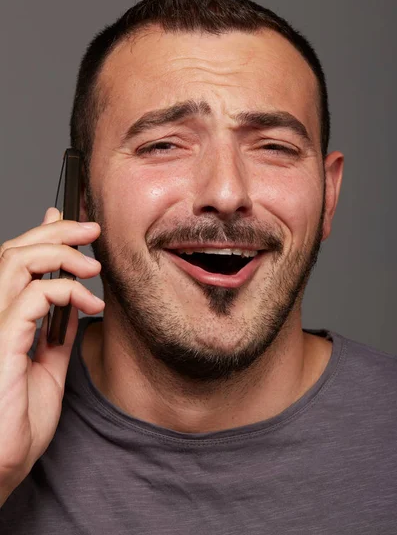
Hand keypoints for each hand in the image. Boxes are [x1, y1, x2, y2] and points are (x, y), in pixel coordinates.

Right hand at [0, 208, 103, 504]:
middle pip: (15, 251)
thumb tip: (75, 297)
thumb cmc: (18, 421)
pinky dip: (66, 291)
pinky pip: (31, 297)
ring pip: (17, 262)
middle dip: (57, 232)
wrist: (1, 465)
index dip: (45, 235)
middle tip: (92, 229)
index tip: (76, 225)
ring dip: (62, 252)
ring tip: (93, 265)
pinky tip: (90, 303)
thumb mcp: (49, 365)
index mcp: (1, 317)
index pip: (17, 261)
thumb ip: (58, 329)